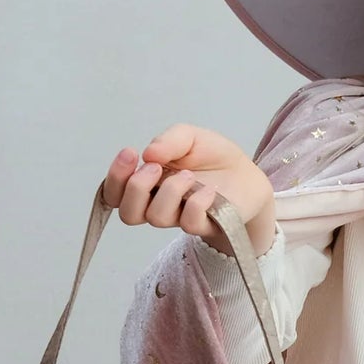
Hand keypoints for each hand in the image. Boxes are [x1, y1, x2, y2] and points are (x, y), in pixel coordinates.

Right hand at [101, 124, 276, 257]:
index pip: (115, 192)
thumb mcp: (190, 137)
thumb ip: (169, 140)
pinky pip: (189, 223)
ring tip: (189, 175)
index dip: (115, 177)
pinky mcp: (204, 226)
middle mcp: (158, 203)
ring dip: (170, 192)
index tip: (130, 152)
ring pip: (156, 217)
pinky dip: (197, 203)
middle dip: (136, 188)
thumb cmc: (214, 157)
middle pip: (128, 213)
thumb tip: (148, 153)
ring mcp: (180, 217)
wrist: (248, 174)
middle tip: (156, 168)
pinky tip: (210, 190)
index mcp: (148, 182)